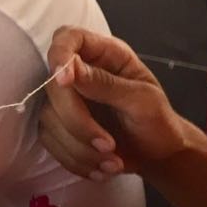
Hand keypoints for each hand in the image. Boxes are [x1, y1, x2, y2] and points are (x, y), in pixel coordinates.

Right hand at [39, 26, 194, 180]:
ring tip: (113, 163)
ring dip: (79, 147)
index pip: (67, 38)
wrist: (158, 155)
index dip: (59, 55)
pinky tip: (101, 168)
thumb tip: (69, 69)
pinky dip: (75, 160)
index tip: (64, 82)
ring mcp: (66, 100)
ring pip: (49, 118)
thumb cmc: (158, 121)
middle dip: (76, 121)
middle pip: (52, 86)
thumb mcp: (143, 100)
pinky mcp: (59, 126)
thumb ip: (107, 84)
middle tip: (108, 145)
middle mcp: (79, 73)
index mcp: (104, 55)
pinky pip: (50, 141)